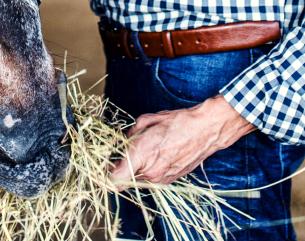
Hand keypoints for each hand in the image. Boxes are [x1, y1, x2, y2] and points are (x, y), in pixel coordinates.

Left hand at [108, 95, 254, 185]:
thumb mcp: (146, 121)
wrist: (206, 130)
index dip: (102, 177)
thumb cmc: (178, 122)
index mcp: (142, 154)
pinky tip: (154, 155)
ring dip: (133, 169)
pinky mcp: (169, 181)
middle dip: (118, 168)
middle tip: (118, 154)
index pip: (114, 179)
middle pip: (123, 180)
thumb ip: (127, 136)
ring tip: (143, 150)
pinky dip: (146, 170)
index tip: (98, 170)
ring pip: (136, 180)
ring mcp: (161, 179)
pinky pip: (149, 180)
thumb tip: (118, 145)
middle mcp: (150, 171)